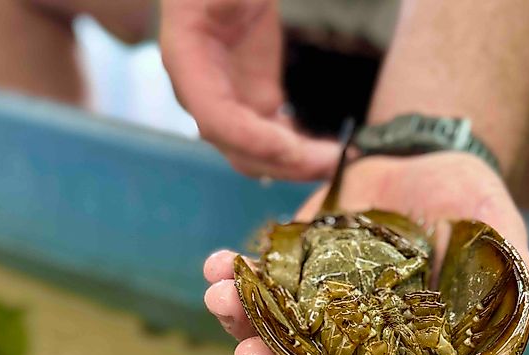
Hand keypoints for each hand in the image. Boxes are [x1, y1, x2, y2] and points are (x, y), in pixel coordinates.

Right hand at [160, 0, 337, 178]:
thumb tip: (229, 4)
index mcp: (188, 64)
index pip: (215, 118)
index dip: (251, 140)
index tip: (292, 149)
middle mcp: (205, 96)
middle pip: (240, 149)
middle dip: (285, 163)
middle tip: (331, 162)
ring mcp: (233, 104)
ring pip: (260, 154)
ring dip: (298, 165)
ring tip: (340, 161)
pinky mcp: (257, 102)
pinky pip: (277, 140)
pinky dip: (303, 153)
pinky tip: (332, 156)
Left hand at [204, 153, 528, 354]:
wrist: (424, 156)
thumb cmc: (470, 207)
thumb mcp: (500, 241)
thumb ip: (511, 285)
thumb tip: (525, 321)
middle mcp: (358, 344)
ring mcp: (320, 310)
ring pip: (274, 339)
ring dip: (242, 327)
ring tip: (221, 299)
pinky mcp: (293, 272)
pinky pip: (257, 288)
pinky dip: (234, 280)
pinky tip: (219, 263)